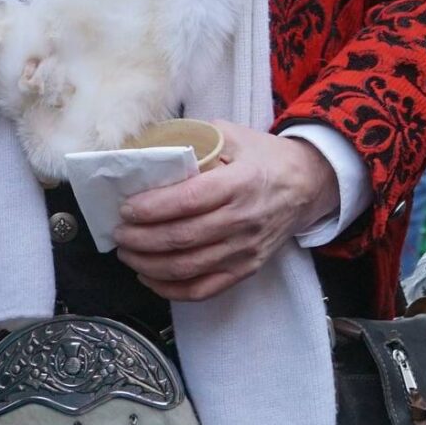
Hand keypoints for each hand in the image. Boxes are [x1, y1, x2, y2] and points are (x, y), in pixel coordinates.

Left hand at [114, 122, 338, 301]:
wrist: (307, 185)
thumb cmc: (264, 158)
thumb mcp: (234, 135)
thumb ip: (194, 140)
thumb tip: (149, 151)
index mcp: (240, 182)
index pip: (189, 200)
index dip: (153, 208)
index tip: (126, 208)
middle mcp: (243, 220)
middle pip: (182, 238)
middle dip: (141, 239)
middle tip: (118, 233)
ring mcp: (245, 250)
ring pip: (187, 268)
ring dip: (149, 264)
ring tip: (127, 253)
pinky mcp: (246, 269)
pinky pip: (204, 289)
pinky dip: (171, 289)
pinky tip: (149, 277)